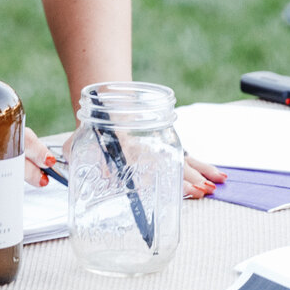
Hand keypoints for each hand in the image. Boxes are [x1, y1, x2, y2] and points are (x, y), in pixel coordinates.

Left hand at [22, 130, 226, 198]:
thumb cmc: (93, 126)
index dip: (146, 179)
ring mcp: (157, 142)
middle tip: (199, 191)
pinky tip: (217, 175)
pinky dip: (201, 165)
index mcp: (123, 143)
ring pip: (181, 157)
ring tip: (214, 185)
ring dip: (197, 172)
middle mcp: (144, 143)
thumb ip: (79, 155)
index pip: (136, 163)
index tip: (152, 192)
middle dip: (183, 177)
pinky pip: (185, 155)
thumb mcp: (80, 141)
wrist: (109, 97)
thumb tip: (72, 166)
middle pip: (166, 162)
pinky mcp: (164, 142)